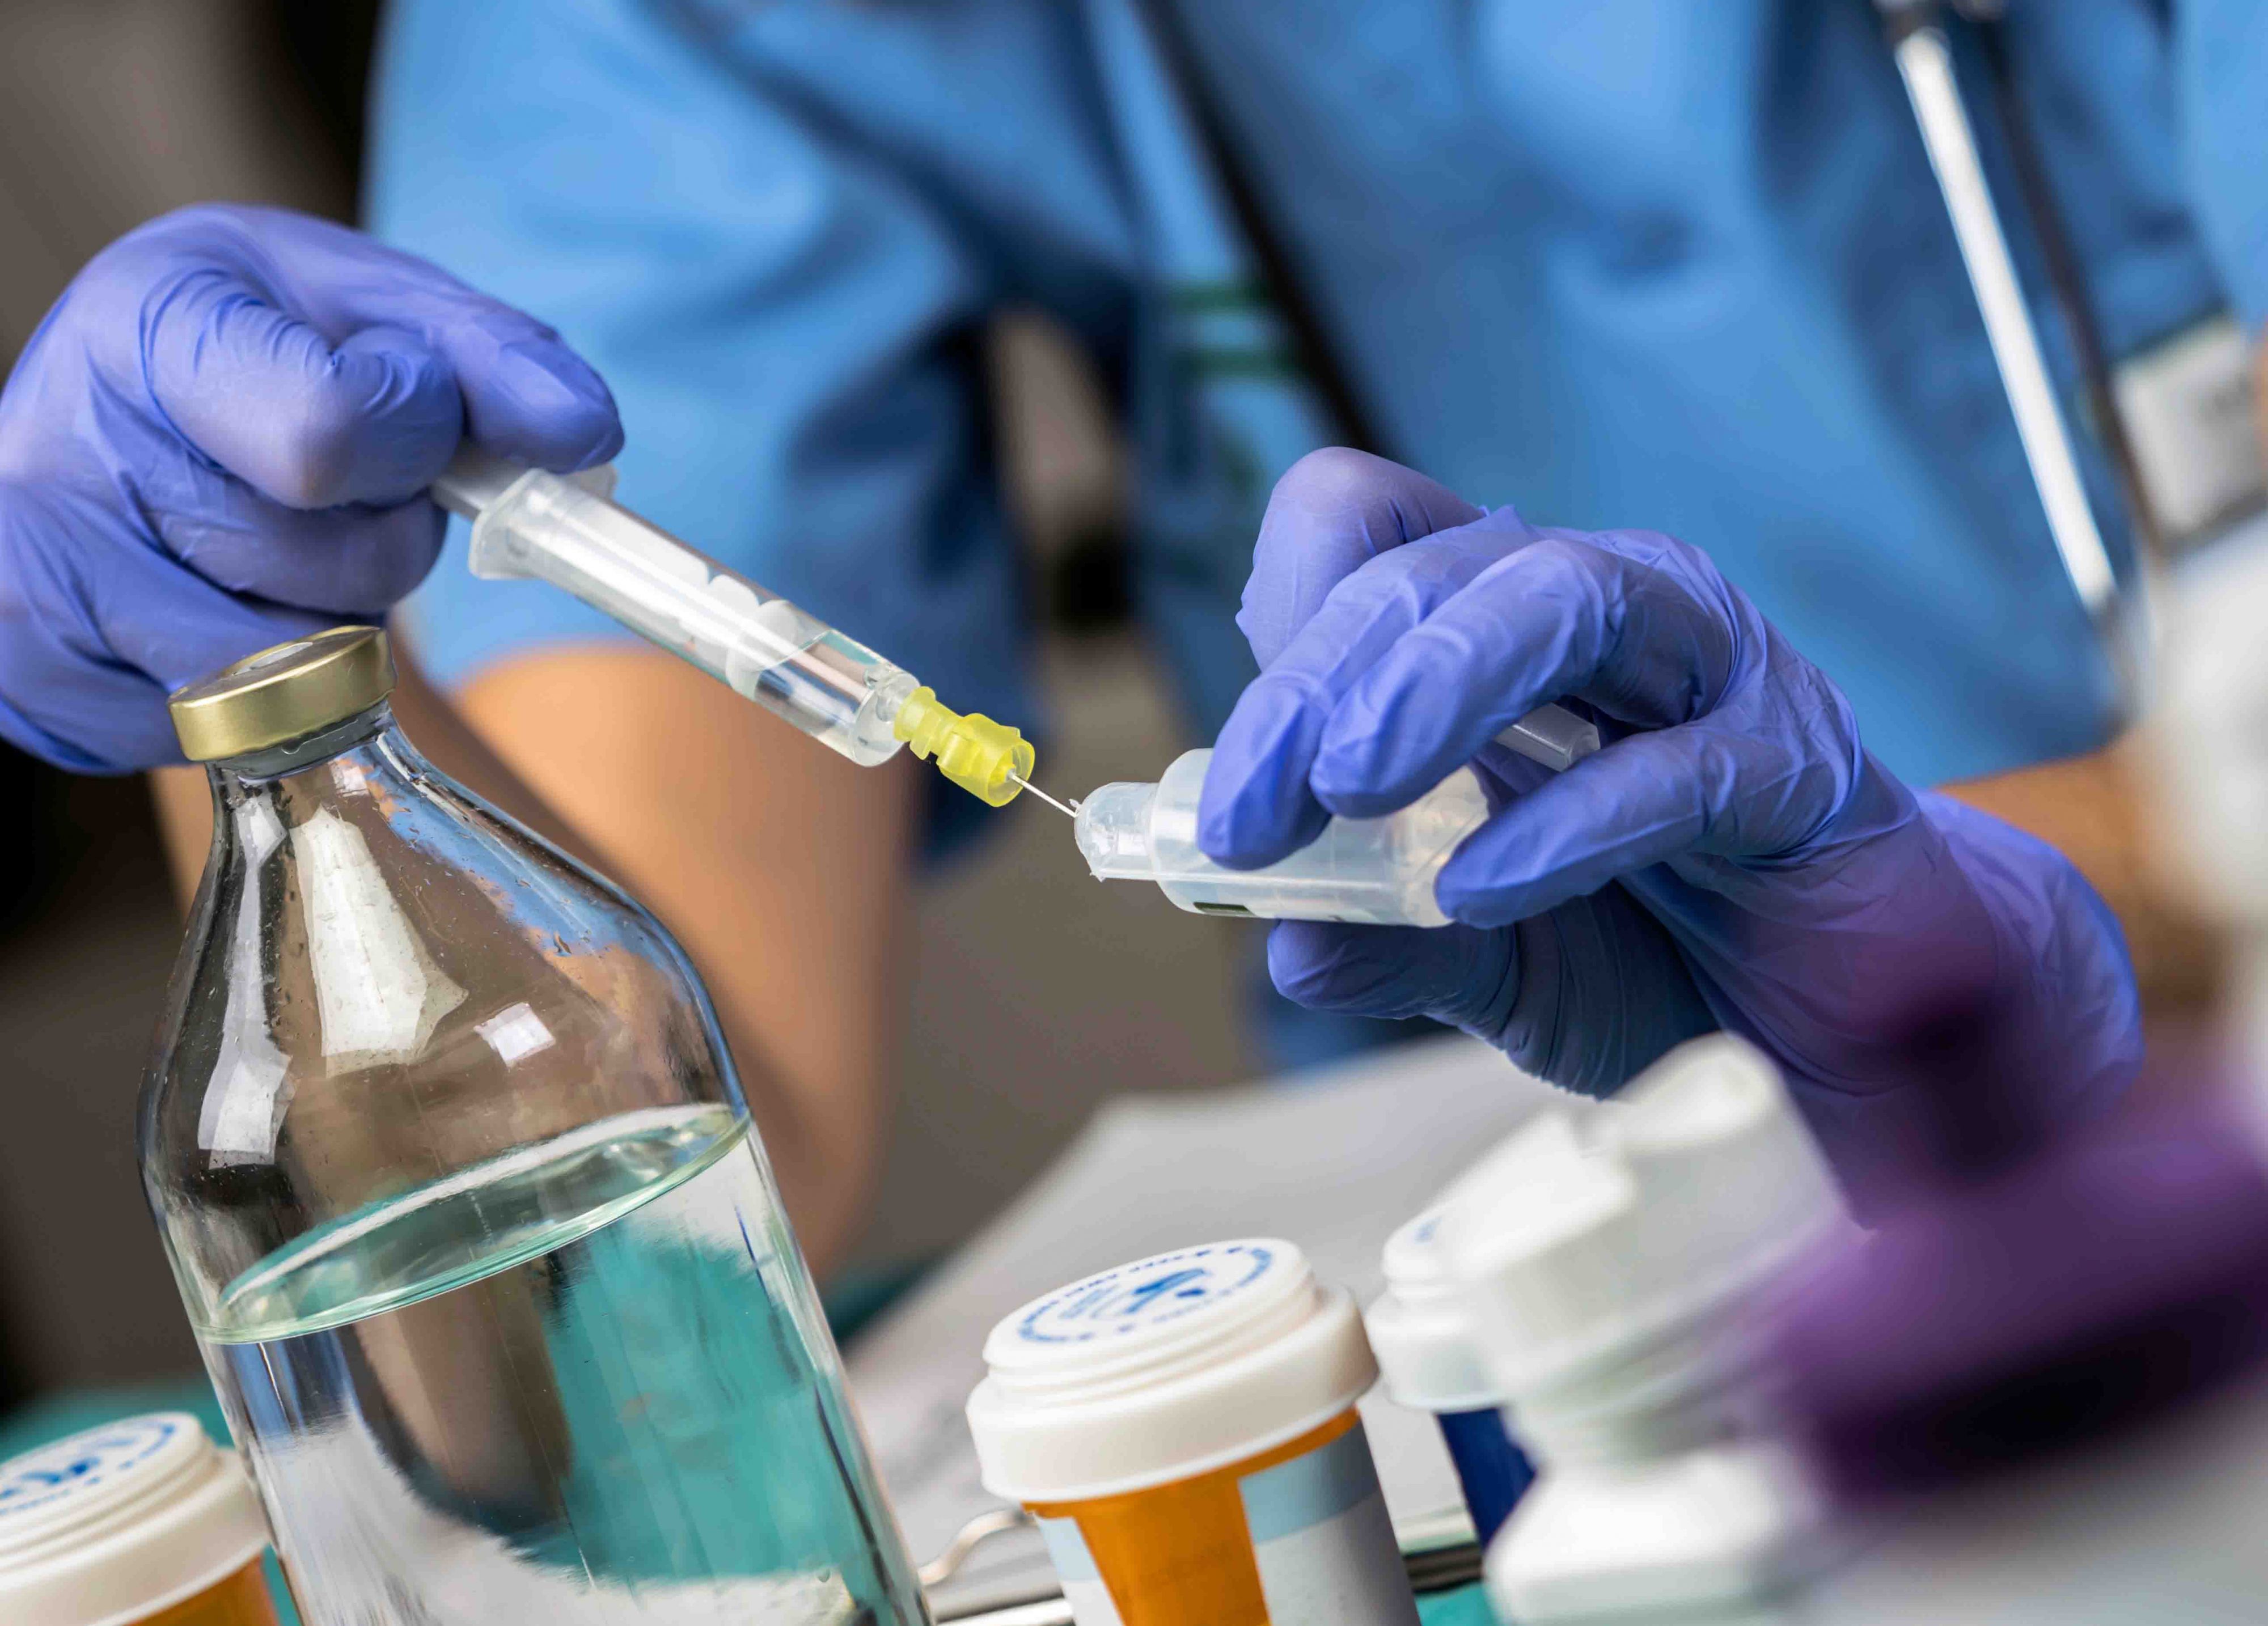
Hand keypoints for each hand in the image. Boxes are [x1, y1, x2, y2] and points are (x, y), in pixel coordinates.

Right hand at [0, 203, 619, 771]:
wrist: (112, 420)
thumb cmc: (258, 349)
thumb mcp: (368, 305)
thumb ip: (487, 355)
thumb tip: (582, 430)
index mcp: (147, 325)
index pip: (329, 434)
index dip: (412, 442)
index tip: (408, 413)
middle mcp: (61, 452)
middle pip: (333, 568)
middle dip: (382, 545)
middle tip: (330, 494)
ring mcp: (38, 580)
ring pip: (296, 670)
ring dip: (332, 626)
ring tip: (272, 549)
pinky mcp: (42, 687)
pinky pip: (240, 731)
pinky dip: (269, 687)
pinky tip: (214, 605)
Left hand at [1201, 450, 2141, 1203]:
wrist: (1842, 1023)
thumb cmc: (1656, 957)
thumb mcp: (1487, 966)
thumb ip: (1388, 947)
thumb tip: (1285, 944)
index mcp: (1493, 632)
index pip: (1364, 529)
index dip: (1285, 623)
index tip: (1233, 788)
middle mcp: (1593, 611)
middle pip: (1428, 568)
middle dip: (1318, 686)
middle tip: (1247, 817)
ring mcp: (1704, 666)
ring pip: (1560, 597)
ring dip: (1434, 685)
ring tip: (1350, 787)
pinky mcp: (1796, 756)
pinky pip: (1677, 761)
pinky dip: (1568, 824)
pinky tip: (1484, 892)